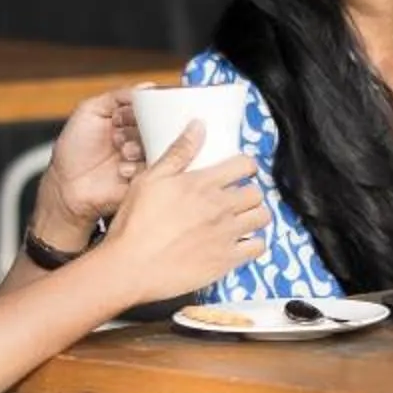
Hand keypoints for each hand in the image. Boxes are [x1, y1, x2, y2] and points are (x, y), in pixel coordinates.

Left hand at [39, 91, 143, 236]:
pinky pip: (155, 169)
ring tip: (122, 151)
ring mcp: (142, 158)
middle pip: (157, 126)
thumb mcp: (88, 111)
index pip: (148, 108)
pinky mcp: (144, 178)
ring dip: (138, 147)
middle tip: (121, 134)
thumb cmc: (73, 149)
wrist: (66, 186)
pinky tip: (122, 169)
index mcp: (127, 120)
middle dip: (141, 129)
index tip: (126, 116)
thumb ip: (116, 96)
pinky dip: (137, 166)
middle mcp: (137, 137)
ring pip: (158, 146)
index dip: (141, 110)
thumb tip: (146, 87)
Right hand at [100, 122, 268, 306]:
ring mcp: (226, 235)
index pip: (244, 165)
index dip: (244, 166)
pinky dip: (254, 243)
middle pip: (256, 192)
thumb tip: (198, 126)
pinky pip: (257, 248)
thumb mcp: (150, 179)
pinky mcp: (226, 260)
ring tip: (241, 218)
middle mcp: (220, 207)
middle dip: (249, 191)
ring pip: (262, 217)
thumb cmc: (135, 223)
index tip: (238, 171)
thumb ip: (178, 152)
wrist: (130, 266)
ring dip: (255, 215)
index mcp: (202, 184)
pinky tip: (241, 242)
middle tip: (237, 197)